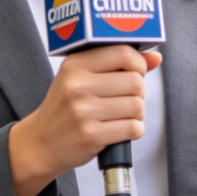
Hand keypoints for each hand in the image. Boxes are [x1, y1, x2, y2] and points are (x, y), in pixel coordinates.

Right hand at [8, 46, 162, 195]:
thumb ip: (118, 64)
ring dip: (137, 113)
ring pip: (137, 106)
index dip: (138, 63)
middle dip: (138, 92)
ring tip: (121, 115)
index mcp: (75, 64)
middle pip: (135, 81)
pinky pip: (133, 128)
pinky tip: (119, 129)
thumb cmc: (66, 107)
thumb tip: (155, 58)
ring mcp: (83, 111)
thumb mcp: (82, 77)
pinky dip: (133, 130)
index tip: (135, 72)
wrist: (41, 142)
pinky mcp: (91, 135)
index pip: (123, 53)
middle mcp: (78, 85)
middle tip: (125, 98)